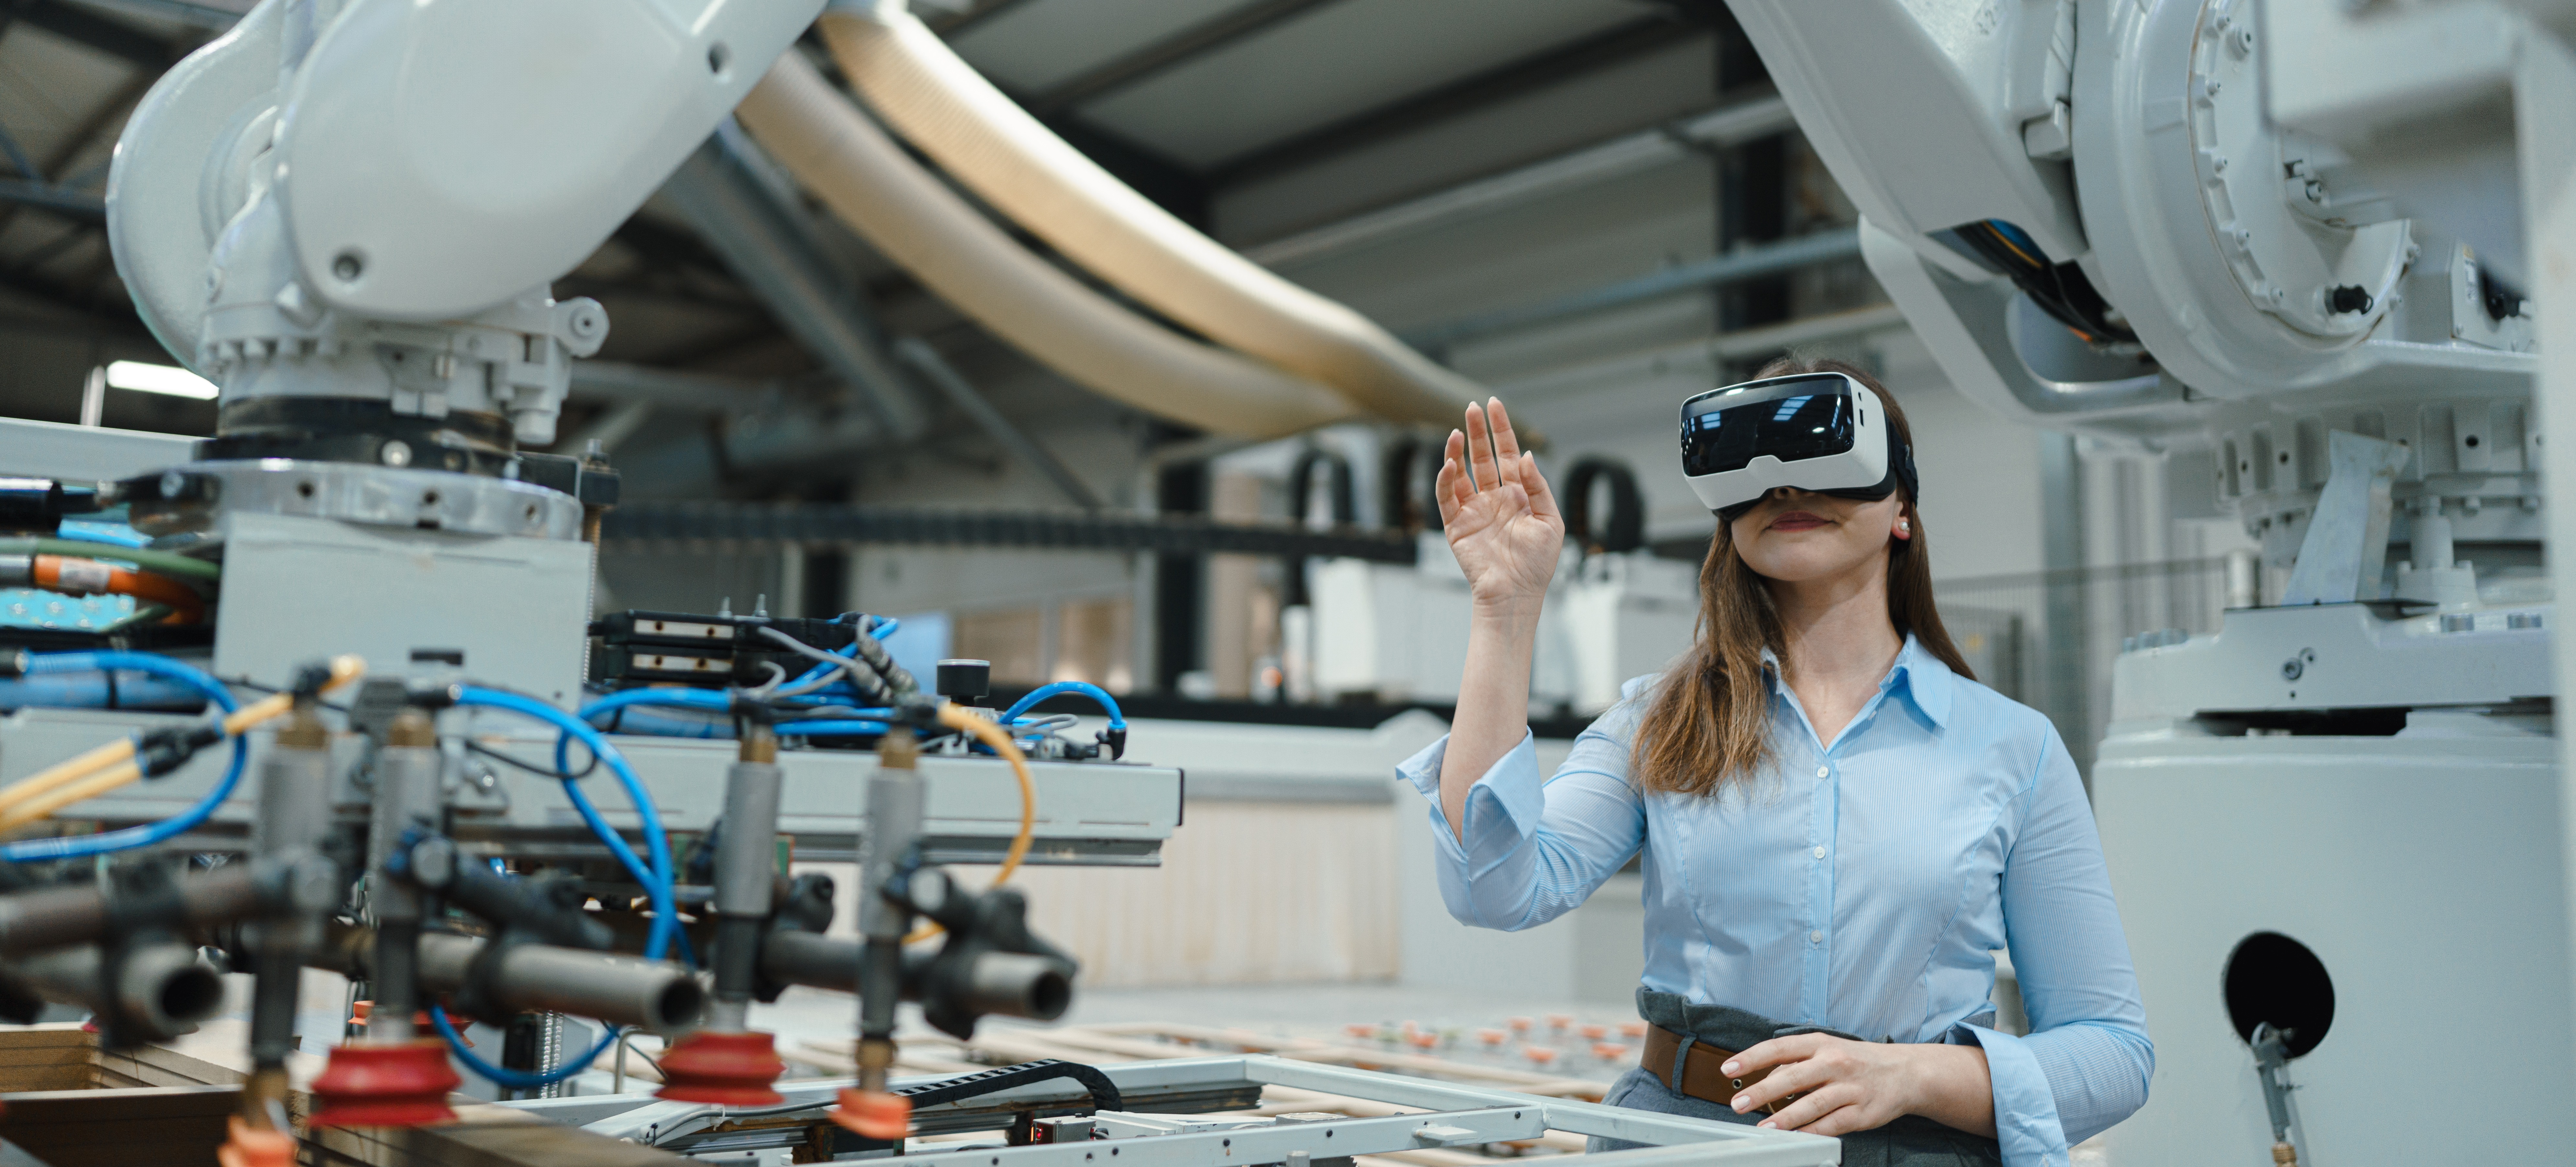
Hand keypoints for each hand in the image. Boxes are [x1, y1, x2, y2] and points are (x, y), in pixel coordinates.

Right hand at [1436, 398, 1562, 610]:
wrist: (1516, 594)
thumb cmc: (1537, 563)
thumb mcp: (1550, 520)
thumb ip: (1537, 486)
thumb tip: (1524, 455)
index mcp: (1518, 495)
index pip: (1507, 454)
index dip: (1501, 429)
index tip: (1493, 405)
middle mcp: (1494, 498)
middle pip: (1483, 457)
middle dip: (1477, 432)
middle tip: (1472, 407)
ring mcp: (1474, 510)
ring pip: (1461, 473)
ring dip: (1457, 451)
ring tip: (1456, 431)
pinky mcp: (1456, 525)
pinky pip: (1447, 497)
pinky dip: (1445, 480)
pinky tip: (1450, 464)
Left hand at [1723, 1034, 1994, 1137]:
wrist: (1904, 1072)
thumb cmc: (1857, 1060)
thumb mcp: (1827, 1048)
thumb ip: (1797, 1060)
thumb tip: (1766, 1076)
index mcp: (1821, 1043)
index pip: (1779, 1048)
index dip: (1752, 1058)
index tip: (1728, 1069)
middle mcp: (1834, 1063)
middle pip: (1792, 1077)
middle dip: (1762, 1092)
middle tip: (1738, 1104)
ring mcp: (1849, 1088)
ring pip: (1812, 1104)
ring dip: (1785, 1118)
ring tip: (1764, 1128)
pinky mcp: (1862, 1112)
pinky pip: (1832, 1124)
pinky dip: (1812, 1132)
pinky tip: (1795, 1138)